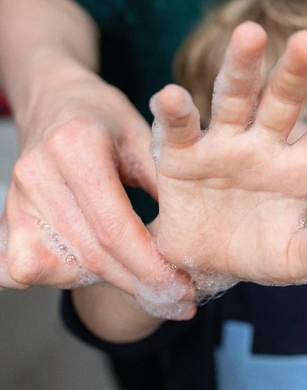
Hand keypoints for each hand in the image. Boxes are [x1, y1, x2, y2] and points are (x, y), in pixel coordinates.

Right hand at [0, 61, 187, 305]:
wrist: (54, 100)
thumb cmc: (103, 116)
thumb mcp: (142, 132)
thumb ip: (164, 175)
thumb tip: (193, 228)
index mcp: (75, 147)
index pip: (113, 226)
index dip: (149, 264)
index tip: (182, 286)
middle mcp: (37, 175)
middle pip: (89, 253)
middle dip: (138, 284)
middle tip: (179, 300)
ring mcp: (14, 199)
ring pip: (59, 266)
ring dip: (108, 284)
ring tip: (149, 287)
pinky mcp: (5, 217)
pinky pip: (22, 267)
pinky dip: (60, 277)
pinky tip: (98, 274)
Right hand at [149, 22, 306, 295]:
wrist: (205, 264)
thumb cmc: (260, 255)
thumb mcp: (295, 262)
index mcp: (303, 167)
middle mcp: (266, 145)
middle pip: (283, 102)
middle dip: (296, 72)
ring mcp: (225, 144)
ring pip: (235, 99)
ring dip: (242, 68)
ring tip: (250, 34)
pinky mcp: (183, 154)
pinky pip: (181, 129)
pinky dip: (176, 113)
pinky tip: (171, 95)